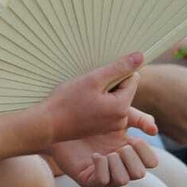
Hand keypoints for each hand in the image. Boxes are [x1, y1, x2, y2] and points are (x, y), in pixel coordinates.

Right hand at [40, 52, 155, 144]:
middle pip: (125, 91)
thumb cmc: (67, 101)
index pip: (132, 79)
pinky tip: (82, 106)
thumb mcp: (93, 79)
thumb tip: (140, 57)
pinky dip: (97, 105)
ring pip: (115, 99)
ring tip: (84, 98)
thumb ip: (119, 68)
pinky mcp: (103, 129)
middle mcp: (121, 121)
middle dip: (110, 86)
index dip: (115, 74)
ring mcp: (111, 127)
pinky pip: (107, 110)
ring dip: (103, 94)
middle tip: (88, 90)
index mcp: (122, 107)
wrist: (47, 124)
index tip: (98, 80)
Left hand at [47, 129, 158, 186]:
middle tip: (118, 147)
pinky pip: (102, 181)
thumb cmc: (90, 118)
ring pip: (123, 180)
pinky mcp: (88, 180)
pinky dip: (101, 166)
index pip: (151, 162)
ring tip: (105, 152)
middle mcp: (119, 166)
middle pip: (140, 174)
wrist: (61, 123)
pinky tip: (93, 155)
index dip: (145, 152)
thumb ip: (138, 118)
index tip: (132, 139)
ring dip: (116, 163)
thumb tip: (154, 131)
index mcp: (129, 152)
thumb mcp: (118, 114)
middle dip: (131, 158)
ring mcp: (104, 175)